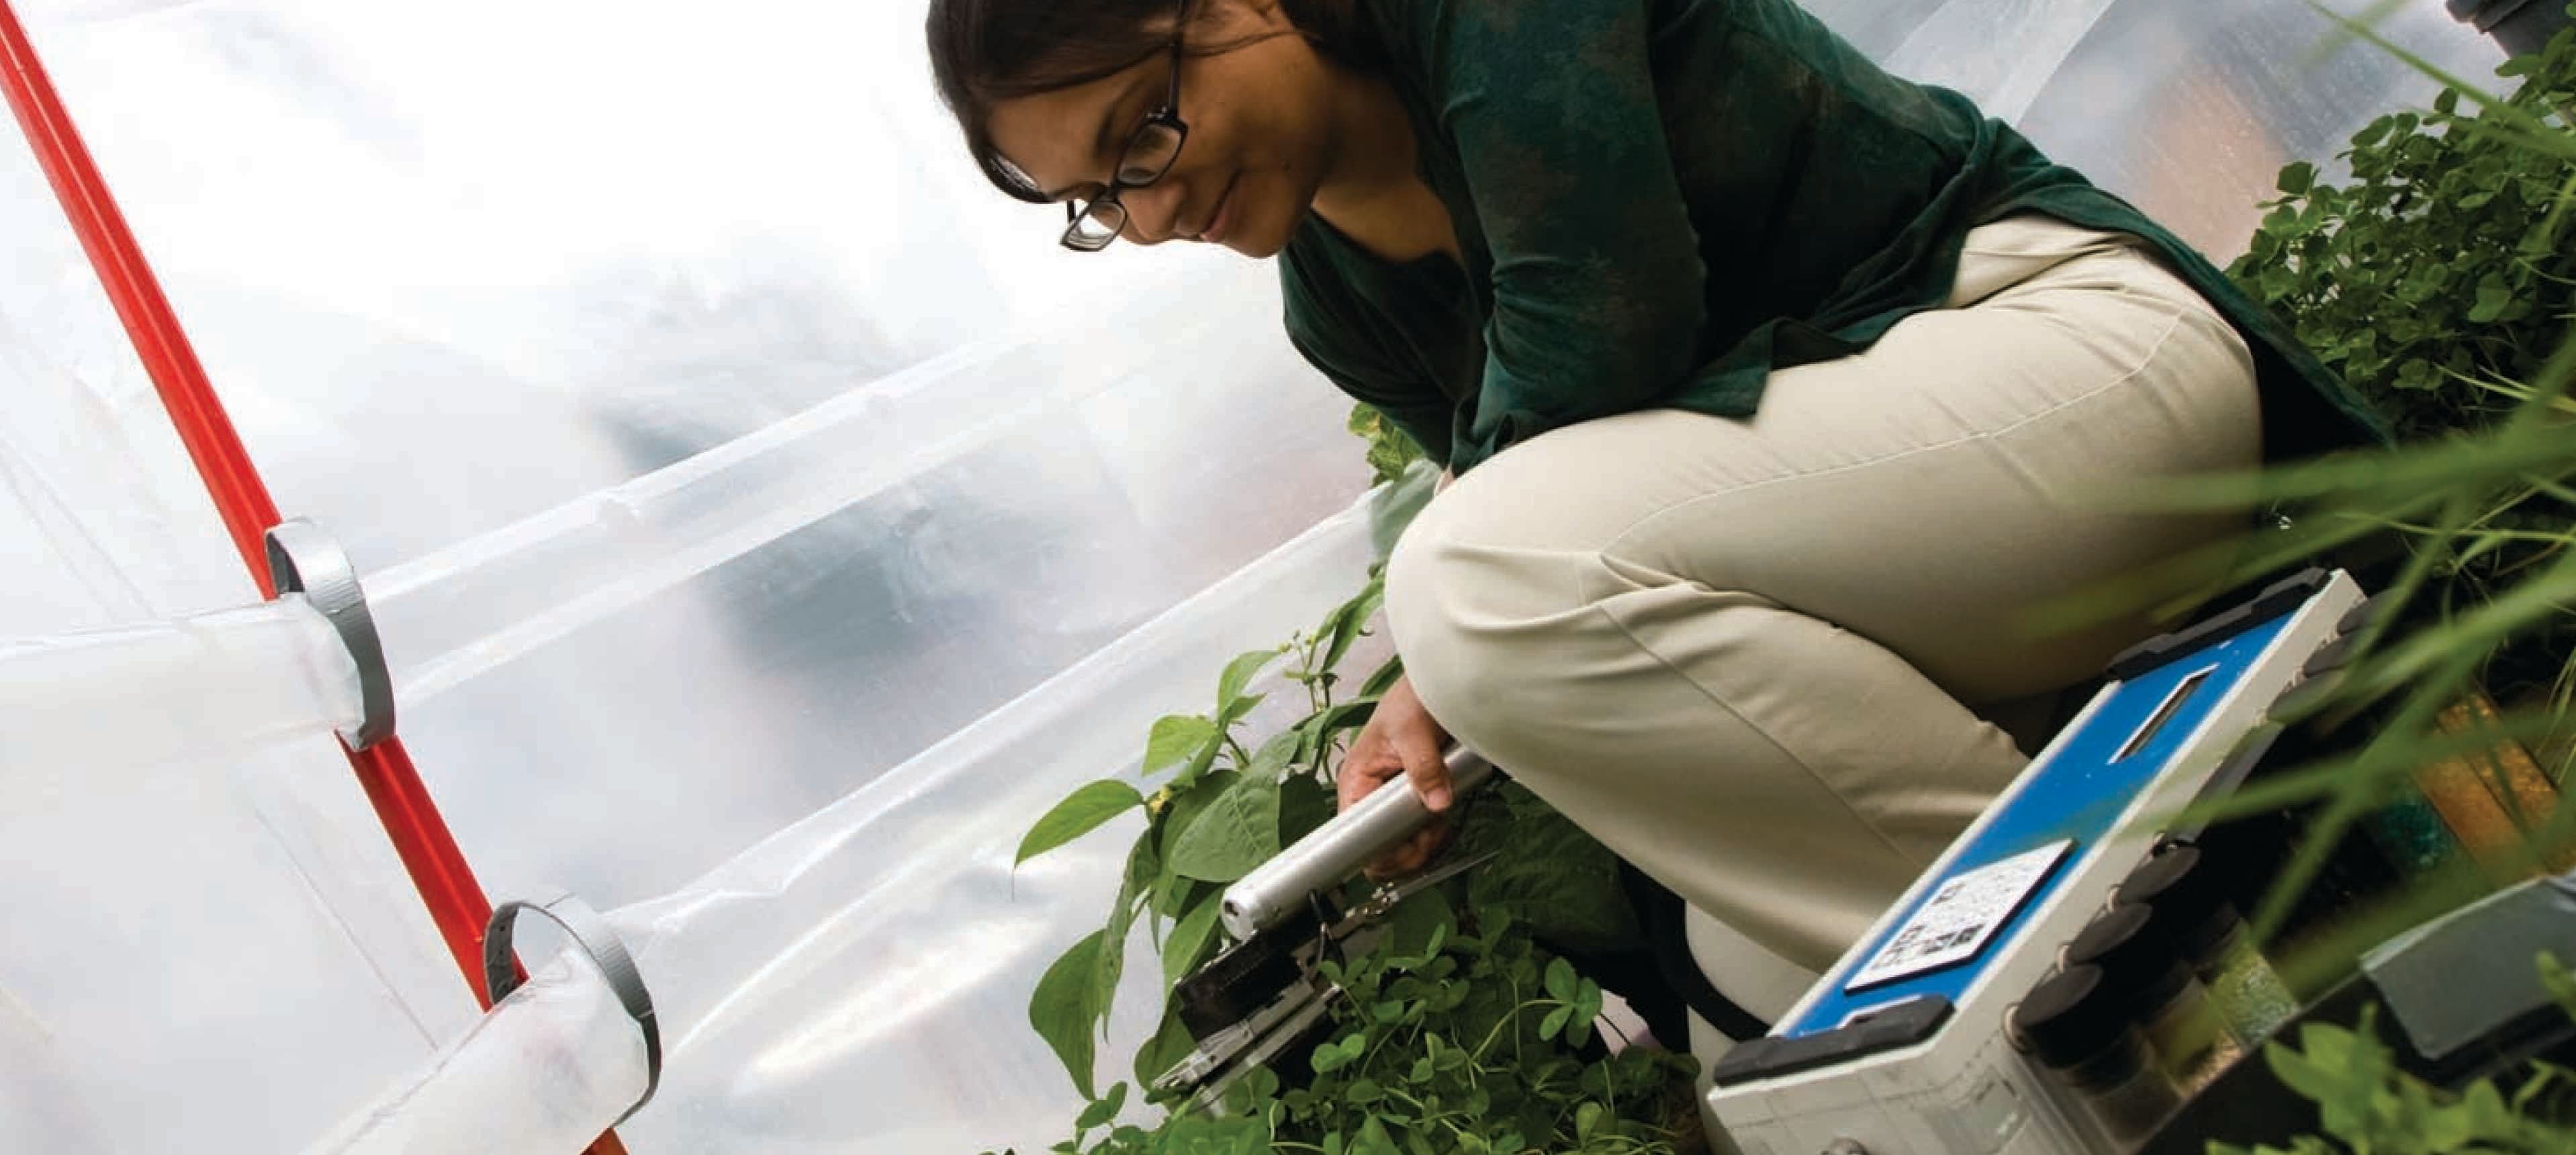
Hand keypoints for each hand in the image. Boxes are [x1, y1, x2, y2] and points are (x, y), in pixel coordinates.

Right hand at [1338, 673, 1455, 879]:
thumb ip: (1423, 767)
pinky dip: (1435, 833)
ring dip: (1425, 842)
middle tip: (1431, 832)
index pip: (1352, 833)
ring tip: (1439, 822)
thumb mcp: (1414, 729)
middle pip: (1378, 848)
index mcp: (1357, 779)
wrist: (1439, 684)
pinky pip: (1420, 833)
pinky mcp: (1414, 799)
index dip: (1378, 849)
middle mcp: (1370, 794)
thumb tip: (1435, 803)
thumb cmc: (1412, 699)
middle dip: (1408, 849)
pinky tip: (1443, 820)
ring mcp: (1393, 799)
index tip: (1406, 846)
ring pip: (1401, 845)